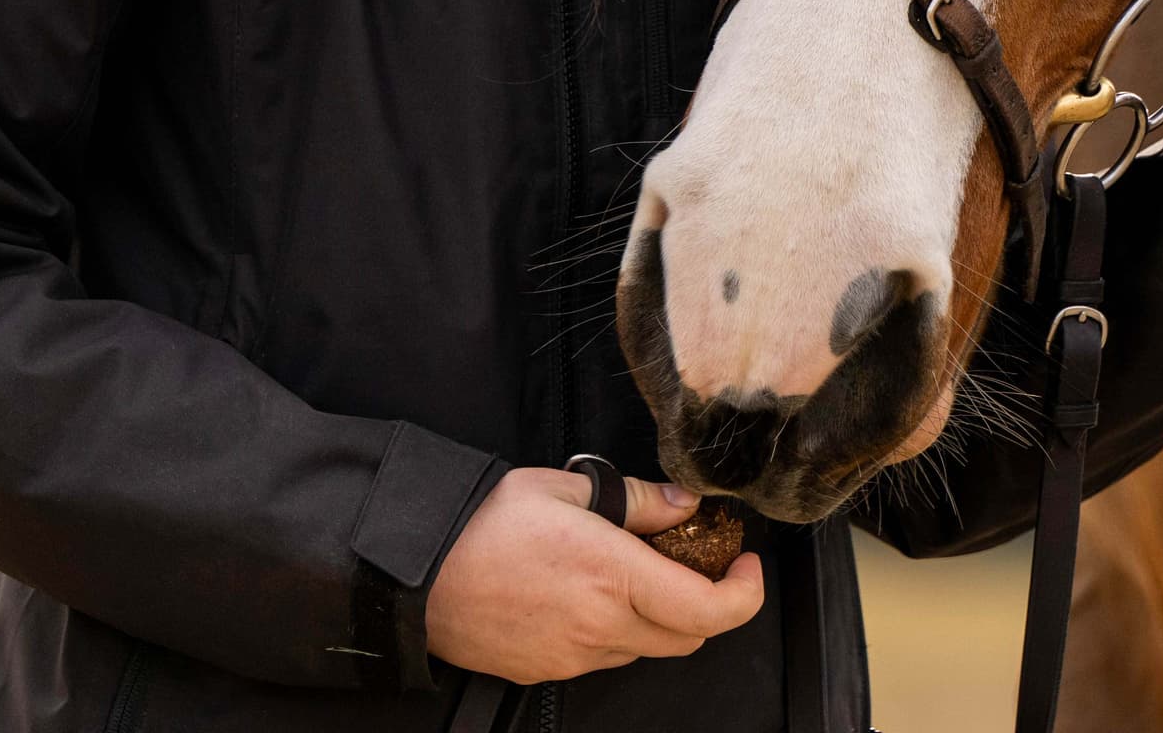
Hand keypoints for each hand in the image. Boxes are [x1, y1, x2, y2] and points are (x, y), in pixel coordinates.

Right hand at [424, 467, 762, 683]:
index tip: (747, 566)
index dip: (745, 594)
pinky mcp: (548, 672)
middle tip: (697, 562)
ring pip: (645, 648)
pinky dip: (616, 631)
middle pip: (687, 637)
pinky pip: (603, 657)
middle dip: (706, 604)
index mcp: (613, 576)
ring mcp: (574, 656)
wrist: (415, 573)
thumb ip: (637, 501)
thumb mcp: (569, 490)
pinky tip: (590, 595)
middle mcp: (600, 627)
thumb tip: (685, 504)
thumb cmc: (485, 523)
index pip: (709, 611)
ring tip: (632, 572)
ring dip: (657, 617)